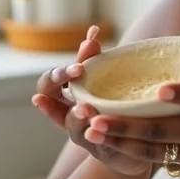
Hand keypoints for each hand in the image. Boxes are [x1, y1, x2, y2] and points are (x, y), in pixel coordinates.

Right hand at [31, 26, 150, 176]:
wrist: (132, 144)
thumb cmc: (114, 105)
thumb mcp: (104, 80)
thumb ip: (95, 60)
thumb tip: (92, 30)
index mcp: (66, 95)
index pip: (51, 79)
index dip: (60, 68)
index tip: (82, 51)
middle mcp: (67, 113)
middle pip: (48, 92)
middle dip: (60, 78)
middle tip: (78, 70)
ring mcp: (81, 132)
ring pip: (69, 123)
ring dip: (75, 113)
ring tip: (86, 107)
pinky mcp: (101, 148)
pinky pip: (94, 142)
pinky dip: (93, 134)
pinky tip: (96, 126)